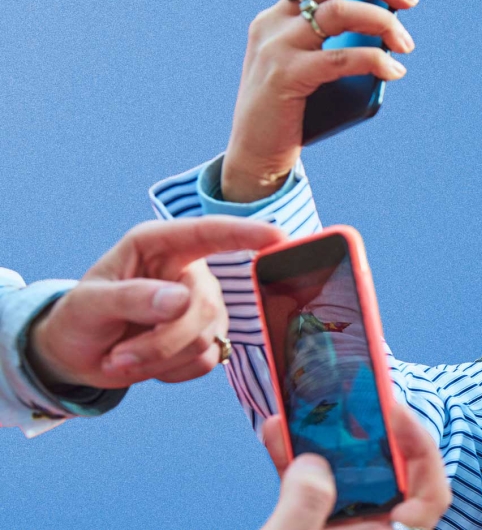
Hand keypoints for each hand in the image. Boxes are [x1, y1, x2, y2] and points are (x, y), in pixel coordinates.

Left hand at [28, 217, 285, 389]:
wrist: (80, 354)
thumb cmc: (80, 317)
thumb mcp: (89, 304)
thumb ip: (131, 298)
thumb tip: (181, 300)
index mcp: (159, 245)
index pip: (208, 234)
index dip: (246, 233)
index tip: (278, 238)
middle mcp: (189, 271)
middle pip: (204, 308)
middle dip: (161, 341)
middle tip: (117, 357)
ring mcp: (204, 306)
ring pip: (206, 339)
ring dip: (160, 359)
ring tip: (121, 358)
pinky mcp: (210, 338)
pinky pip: (209, 361)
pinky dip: (172, 371)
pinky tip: (149, 363)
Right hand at [224, 0, 418, 202]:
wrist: (255, 156)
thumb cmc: (292, 111)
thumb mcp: (312, 67)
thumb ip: (335, 43)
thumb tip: (385, 24)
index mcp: (277, 17)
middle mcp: (273, 24)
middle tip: (409, 1)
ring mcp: (276, 48)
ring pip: (340, 13)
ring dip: (382, 23)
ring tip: (406, 44)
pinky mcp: (285, 76)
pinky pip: (341, 57)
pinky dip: (374, 60)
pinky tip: (393, 70)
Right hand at [260, 404, 450, 529]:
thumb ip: (303, 510)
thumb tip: (314, 464)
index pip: (432, 495)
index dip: (422, 449)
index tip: (393, 411)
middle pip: (391, 477)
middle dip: (366, 434)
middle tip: (347, 398)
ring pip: (350, 481)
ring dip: (325, 443)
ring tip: (301, 410)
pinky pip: (317, 493)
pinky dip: (298, 466)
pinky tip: (276, 438)